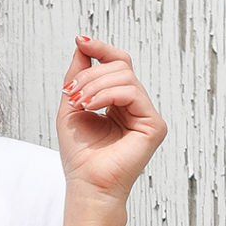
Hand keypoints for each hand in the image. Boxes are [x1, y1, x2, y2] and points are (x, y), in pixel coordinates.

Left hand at [56, 34, 165, 203]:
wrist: (87, 184)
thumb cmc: (79, 154)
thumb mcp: (72, 105)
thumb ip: (78, 74)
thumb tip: (83, 43)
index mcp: (119, 102)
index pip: (117, 64)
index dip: (101, 49)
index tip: (81, 41)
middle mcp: (136, 106)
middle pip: (120, 66)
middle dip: (90, 74)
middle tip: (71, 93)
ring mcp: (147, 115)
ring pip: (125, 76)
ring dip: (95, 85)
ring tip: (79, 103)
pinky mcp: (154, 125)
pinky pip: (133, 93)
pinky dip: (107, 95)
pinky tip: (91, 107)